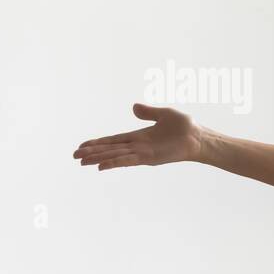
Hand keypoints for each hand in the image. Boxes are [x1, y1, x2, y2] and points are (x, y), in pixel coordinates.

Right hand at [73, 103, 203, 170]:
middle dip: (92, 152)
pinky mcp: (149, 158)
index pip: (113, 140)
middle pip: (110, 149)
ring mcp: (142, 153)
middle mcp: (138, 146)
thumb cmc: (185, 127)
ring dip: (98, 158)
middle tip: (74, 155)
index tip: (83, 145)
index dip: (98, 142)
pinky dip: (114, 163)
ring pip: (115, 156)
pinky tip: (101, 166)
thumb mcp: (164, 114)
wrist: (198, 137)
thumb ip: (148, 112)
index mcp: (139, 137)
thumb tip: (133, 107)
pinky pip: (127, 161)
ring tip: (81, 162)